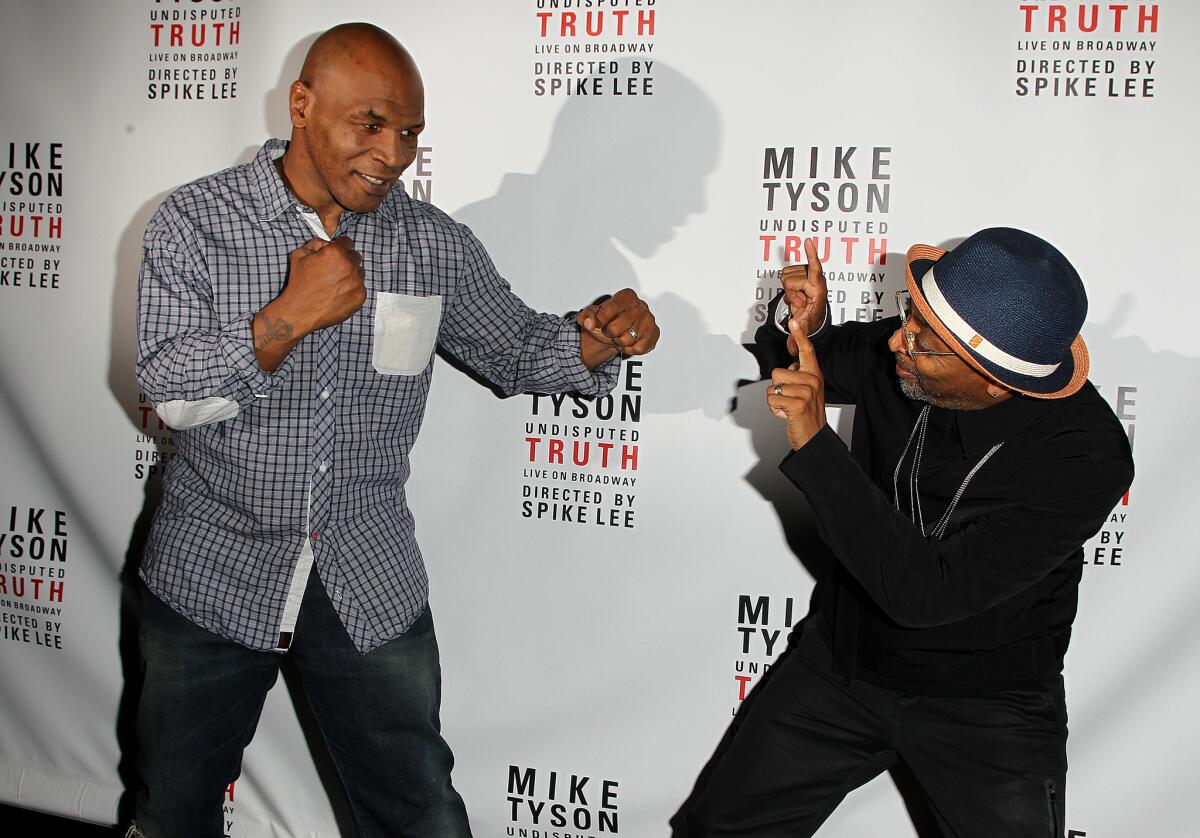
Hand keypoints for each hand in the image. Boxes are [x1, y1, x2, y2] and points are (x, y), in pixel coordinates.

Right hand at [251, 237, 366, 371]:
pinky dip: (352, 289)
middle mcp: (350, 266)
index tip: (335, 253)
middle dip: (346, 260)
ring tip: (335, 283)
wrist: (300, 310)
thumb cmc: (299, 283)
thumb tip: (326, 241)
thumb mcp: (299, 255)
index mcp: (336, 253)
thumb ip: (315, 243)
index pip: (347, 242)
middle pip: (355, 256)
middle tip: (334, 270)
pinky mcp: (360, 296)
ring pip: (359, 272)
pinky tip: (339, 293)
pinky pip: (361, 287)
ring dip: (351, 275)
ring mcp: (357, 282)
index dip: (339, 246)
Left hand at [577, 288, 659, 368]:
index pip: (605, 314)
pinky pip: (638, 348)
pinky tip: (630, 341)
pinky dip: (631, 349)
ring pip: (626, 340)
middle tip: (611, 330)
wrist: (616, 331)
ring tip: (621, 335)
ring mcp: (649, 319)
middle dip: (609, 333)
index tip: (599, 322)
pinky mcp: (654, 333)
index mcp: (626, 296)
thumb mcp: (590, 315)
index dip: (598, 322)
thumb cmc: (605, 321)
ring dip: (620, 342)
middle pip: (615, 329)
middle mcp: (640, 305)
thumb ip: (585, 316)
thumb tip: (590, 323)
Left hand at [766, 315, 825, 449]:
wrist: (814, 437)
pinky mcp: (798, 404)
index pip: (806, 351)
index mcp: (814, 375)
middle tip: (790, 401)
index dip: (799, 335)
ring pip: (773, 387)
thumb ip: (800, 376)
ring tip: (788, 408)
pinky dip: (774, 410)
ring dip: (775, 401)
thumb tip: (790, 366)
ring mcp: (806, 392)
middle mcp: (812, 381)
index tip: (794, 321)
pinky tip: (786, 415)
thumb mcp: (808, 391)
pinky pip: (772, 399)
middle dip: (777, 389)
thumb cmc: (808, 415)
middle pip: (777, 372)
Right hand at [779, 238, 826, 356]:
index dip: (811, 255)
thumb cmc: (812, 319)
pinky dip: (787, 285)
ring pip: (786, 274)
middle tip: (800, 302)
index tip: (808, 241)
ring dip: (789, 288)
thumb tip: (792, 338)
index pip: (815, 268)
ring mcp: (806, 273)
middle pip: (790, 278)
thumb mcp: (806, 328)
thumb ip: (799, 334)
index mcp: (818, 288)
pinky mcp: (800, 271)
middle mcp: (814, 278)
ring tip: (799, 297)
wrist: (815, 315)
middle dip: (791, 291)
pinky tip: (796, 292)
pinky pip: (784, 274)